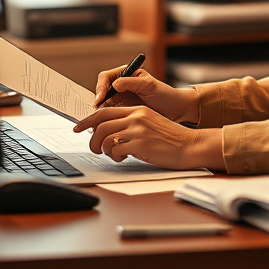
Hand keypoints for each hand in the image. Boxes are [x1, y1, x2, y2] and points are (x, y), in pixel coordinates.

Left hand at [72, 105, 224, 171]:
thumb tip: (109, 132)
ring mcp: (138, 130)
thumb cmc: (171, 139)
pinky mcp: (141, 144)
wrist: (190, 146)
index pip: (104, 111)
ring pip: (105, 138)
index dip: (87, 120)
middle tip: (94, 148)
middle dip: (92, 138)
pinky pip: (116, 150)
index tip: (78, 127)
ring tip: (112, 155)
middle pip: (100, 124)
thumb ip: (132, 123)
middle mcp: (136, 117)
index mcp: (137, 110)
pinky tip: (123, 158)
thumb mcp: (150, 123)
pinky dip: (115, 156)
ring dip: (103, 149)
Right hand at [93, 66, 198, 123]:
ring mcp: (122, 98)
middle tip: (98, 110)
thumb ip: (131, 83)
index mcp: (127, 74)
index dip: (101, 87)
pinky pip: (110, 113)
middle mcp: (122, 85)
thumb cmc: (165, 95)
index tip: (101, 97)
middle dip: (98, 99)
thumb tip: (115, 84)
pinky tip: (106, 122)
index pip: (106, 77)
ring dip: (101, 110)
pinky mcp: (123, 111)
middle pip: (102, 90)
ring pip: (104, 103)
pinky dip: (107, 117)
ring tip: (100, 118)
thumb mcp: (149, 86)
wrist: (175, 110)